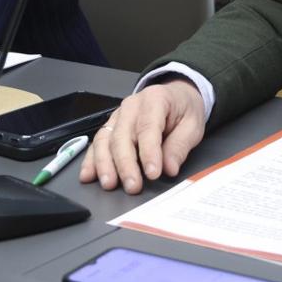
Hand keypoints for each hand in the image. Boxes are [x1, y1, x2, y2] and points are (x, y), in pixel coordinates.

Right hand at [79, 78, 206, 193]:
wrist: (176, 95)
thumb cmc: (183, 109)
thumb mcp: (193, 125)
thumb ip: (180, 146)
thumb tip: (169, 167)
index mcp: (155, 99)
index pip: (148, 127)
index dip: (149, 152)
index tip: (153, 173)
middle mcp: (132, 106)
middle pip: (122, 135)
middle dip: (126, 164)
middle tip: (133, 186)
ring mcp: (118, 116)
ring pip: (105, 139)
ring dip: (105, 163)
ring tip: (109, 183)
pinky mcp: (111, 126)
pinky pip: (97, 142)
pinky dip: (91, 160)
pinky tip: (88, 175)